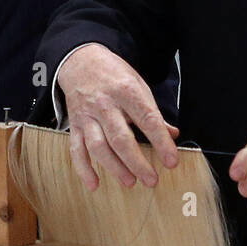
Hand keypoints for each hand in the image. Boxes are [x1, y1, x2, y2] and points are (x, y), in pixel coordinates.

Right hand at [57, 43, 178, 190]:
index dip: (161, 142)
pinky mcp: (74, 124)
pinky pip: (76, 150)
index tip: (171, 161)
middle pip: (121, 138)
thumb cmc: (113, 74)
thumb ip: (153, 112)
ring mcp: (87, 115)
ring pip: (99, 146)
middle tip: (151, 180)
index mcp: (127, 91)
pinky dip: (84, 169)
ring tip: (130, 182)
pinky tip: (94, 184)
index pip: (147, 120)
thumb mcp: (138, 84)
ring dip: (114, 167)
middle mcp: (105, 104)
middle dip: (137, 162)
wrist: (81, 61)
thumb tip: (172, 134)